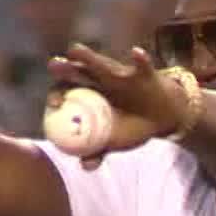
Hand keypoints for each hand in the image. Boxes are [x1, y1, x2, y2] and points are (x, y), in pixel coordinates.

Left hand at [46, 45, 191, 155]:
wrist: (162, 117)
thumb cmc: (130, 126)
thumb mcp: (114, 140)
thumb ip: (99, 150)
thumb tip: (86, 166)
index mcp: (89, 96)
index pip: (66, 92)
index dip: (57, 95)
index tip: (54, 104)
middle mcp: (100, 81)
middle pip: (77, 72)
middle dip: (64, 67)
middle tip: (55, 67)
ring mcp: (120, 74)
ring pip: (101, 63)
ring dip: (88, 56)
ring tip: (75, 50)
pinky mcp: (143, 73)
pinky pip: (142, 65)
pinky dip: (140, 59)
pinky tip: (136, 53)